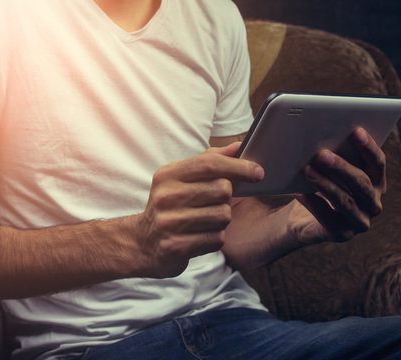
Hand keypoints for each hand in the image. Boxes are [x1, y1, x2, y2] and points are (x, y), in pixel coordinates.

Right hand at [133, 142, 263, 277]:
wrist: (142, 243)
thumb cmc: (169, 206)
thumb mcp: (180, 179)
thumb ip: (209, 162)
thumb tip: (237, 147)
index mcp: (168, 175)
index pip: (210, 164)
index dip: (239, 166)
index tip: (258, 173)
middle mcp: (166, 197)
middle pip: (222, 190)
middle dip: (227, 198)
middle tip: (214, 204)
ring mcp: (169, 223)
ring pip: (222, 216)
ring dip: (222, 220)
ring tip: (206, 221)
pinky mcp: (175, 246)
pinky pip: (216, 239)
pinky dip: (215, 238)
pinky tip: (201, 236)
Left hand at [293, 127, 386, 243]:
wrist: (302, 219)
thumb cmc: (319, 187)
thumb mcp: (329, 172)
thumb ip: (333, 158)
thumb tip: (320, 137)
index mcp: (376, 184)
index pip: (378, 164)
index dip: (369, 147)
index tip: (356, 131)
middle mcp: (373, 203)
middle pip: (361, 182)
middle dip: (341, 166)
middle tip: (321, 154)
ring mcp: (360, 221)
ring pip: (345, 200)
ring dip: (325, 184)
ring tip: (307, 170)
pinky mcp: (342, 234)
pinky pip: (326, 216)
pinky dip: (311, 202)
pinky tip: (297, 191)